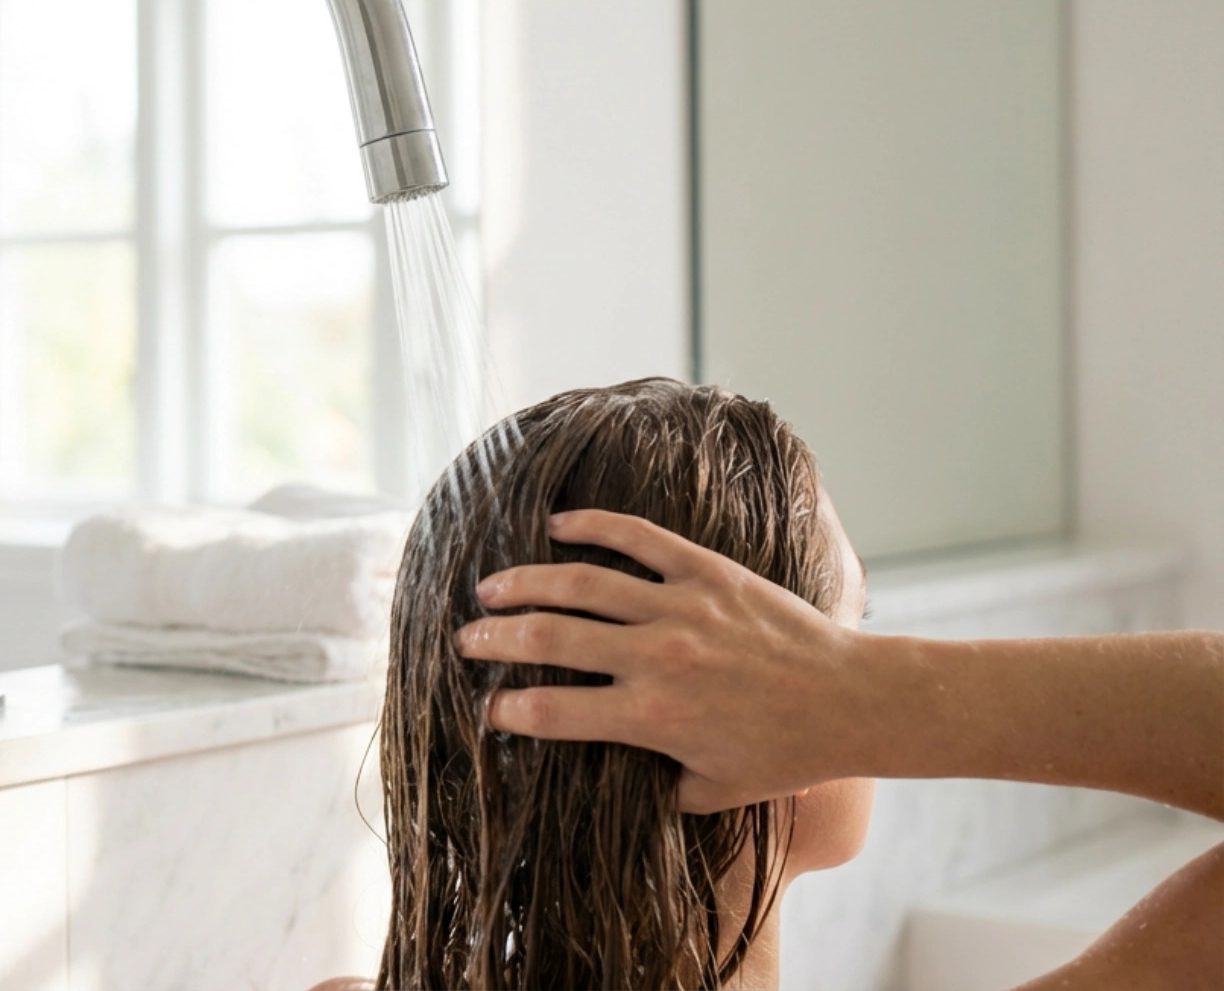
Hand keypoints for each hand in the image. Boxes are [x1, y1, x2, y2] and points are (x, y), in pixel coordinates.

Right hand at [454, 509, 875, 812]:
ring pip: (578, 583)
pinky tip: (558, 526)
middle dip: (494, 639)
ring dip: (524, 583)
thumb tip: (611, 783)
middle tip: (465, 638)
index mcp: (651, 718)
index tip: (483, 707)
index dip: (505, 711)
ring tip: (490, 587)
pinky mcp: (707, 570)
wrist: (852, 700)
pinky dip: (592, 526)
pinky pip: (637, 538)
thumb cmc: (785, 753)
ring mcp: (679, 608)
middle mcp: (655, 658)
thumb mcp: (713, 791)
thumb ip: (656, 788)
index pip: (551, 713)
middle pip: (547, 639)